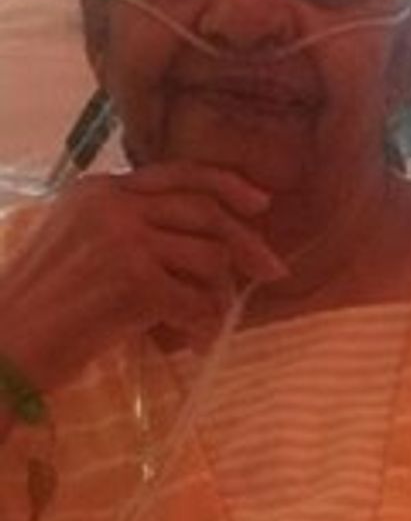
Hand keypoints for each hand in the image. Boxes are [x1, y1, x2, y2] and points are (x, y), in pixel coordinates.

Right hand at [0, 162, 283, 392]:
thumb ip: (131, 227)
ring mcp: (123, 239)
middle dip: (247, 242)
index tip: (259, 203)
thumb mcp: (79, 243)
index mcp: (98, 189)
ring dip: (217, 294)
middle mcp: (112, 204)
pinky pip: (196, 299)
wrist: (2, 347)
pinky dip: (202, 322)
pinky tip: (191, 338)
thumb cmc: (41, 306)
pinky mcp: (133, 281)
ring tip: (203, 319)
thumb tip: (208, 244)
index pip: (179, 173)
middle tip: (273, 269)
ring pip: (208, 257)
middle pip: (205, 211)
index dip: (226, 184)